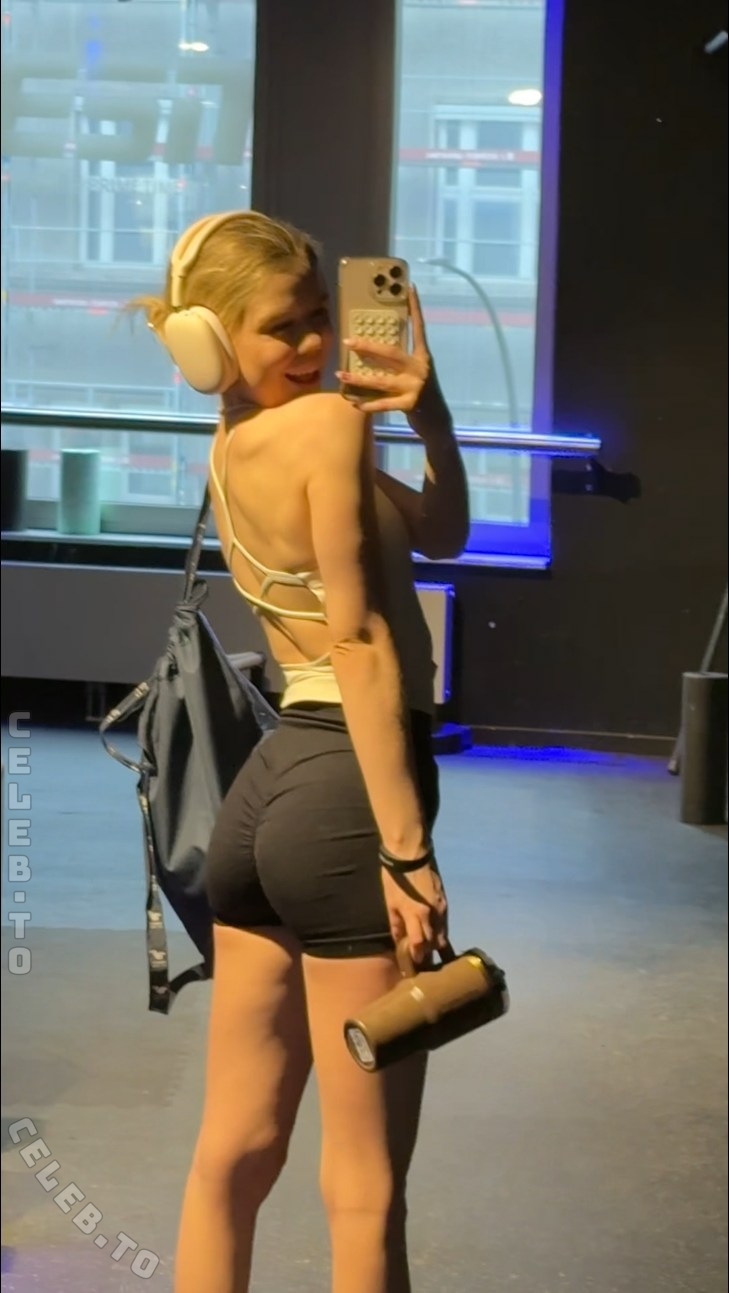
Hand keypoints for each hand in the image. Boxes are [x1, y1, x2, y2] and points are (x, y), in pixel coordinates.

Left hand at [336, 284, 449, 422]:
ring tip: (341, 374)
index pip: (419, 328)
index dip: (415, 308)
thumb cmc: (422, 393)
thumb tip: (374, 350)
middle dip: (368, 347)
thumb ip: (401, 362)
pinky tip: (354, 403)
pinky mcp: (410, 404)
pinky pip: (384, 404)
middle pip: (390, 354)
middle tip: (348, 341)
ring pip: (381, 380)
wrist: (437, 422)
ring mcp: (415, 387)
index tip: (409, 288)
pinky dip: (368, 404)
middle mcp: (419, 369)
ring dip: (358, 378)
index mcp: (422, 357)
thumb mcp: (416, 373)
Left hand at [380, 860, 448, 963]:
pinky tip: (437, 935)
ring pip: (443, 933)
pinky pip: (445, 922)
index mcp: (415, 915)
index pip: (419, 944)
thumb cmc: (394, 878)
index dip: (417, 956)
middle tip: (424, 963)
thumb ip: (396, 923)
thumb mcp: (390, 902)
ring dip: (437, 944)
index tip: (414, 964)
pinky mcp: (445, 900)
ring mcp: (441, 907)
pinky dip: (441, 931)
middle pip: (433, 942)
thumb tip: (398, 940)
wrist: (410, 855)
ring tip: (432, 953)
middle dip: (429, 954)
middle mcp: (432, 914)